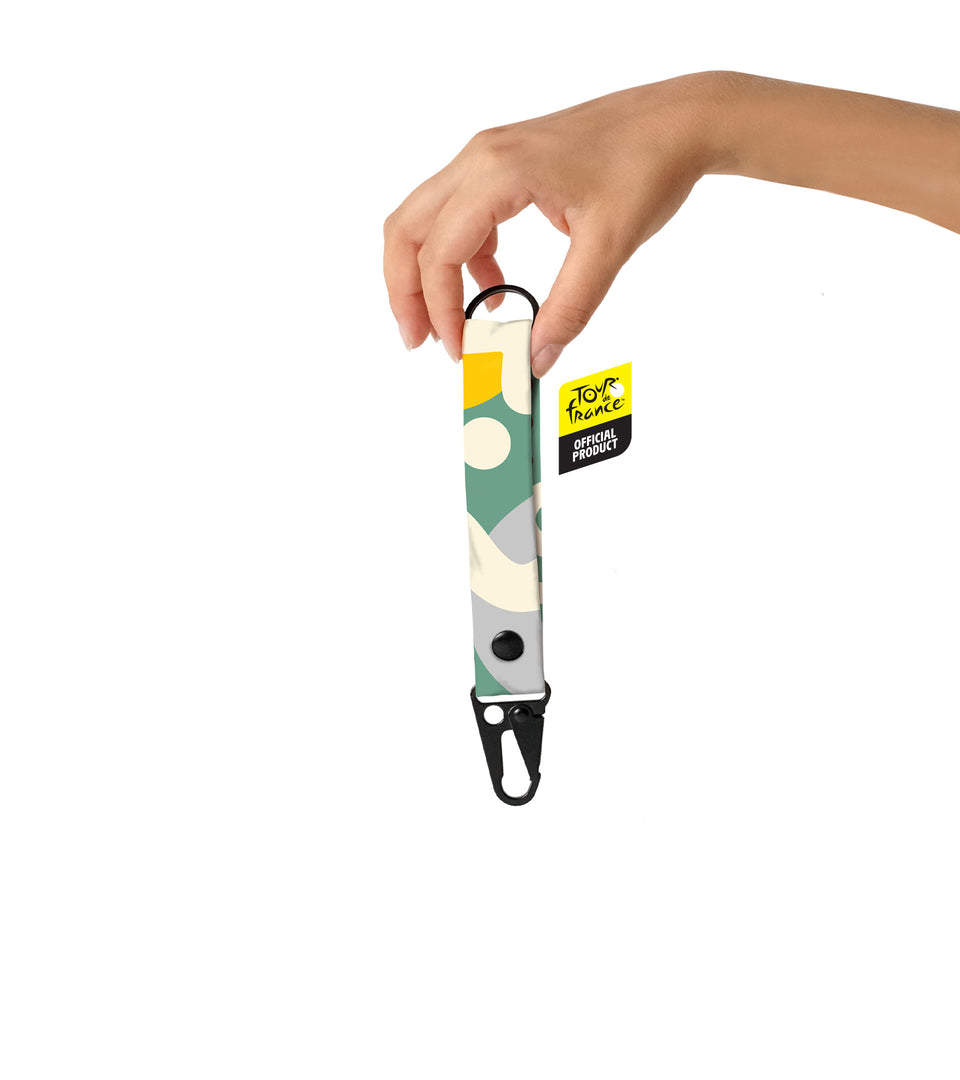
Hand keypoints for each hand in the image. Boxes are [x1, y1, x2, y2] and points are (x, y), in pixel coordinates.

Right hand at [383, 73, 722, 374]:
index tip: (460, 350)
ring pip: (425, 220)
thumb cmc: (648, 165)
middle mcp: (482, 157)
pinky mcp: (502, 165)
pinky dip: (463, 257)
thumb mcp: (608, 246)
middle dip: (407, 292)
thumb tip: (536, 359)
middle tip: (420, 341)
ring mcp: (488, 157)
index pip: (440, 250)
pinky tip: (494, 289)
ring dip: (427, 274)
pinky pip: (459, 214)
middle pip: (408, 229)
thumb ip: (568, 308)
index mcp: (499, 170)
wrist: (679, 120)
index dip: (441, 309)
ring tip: (450, 324)